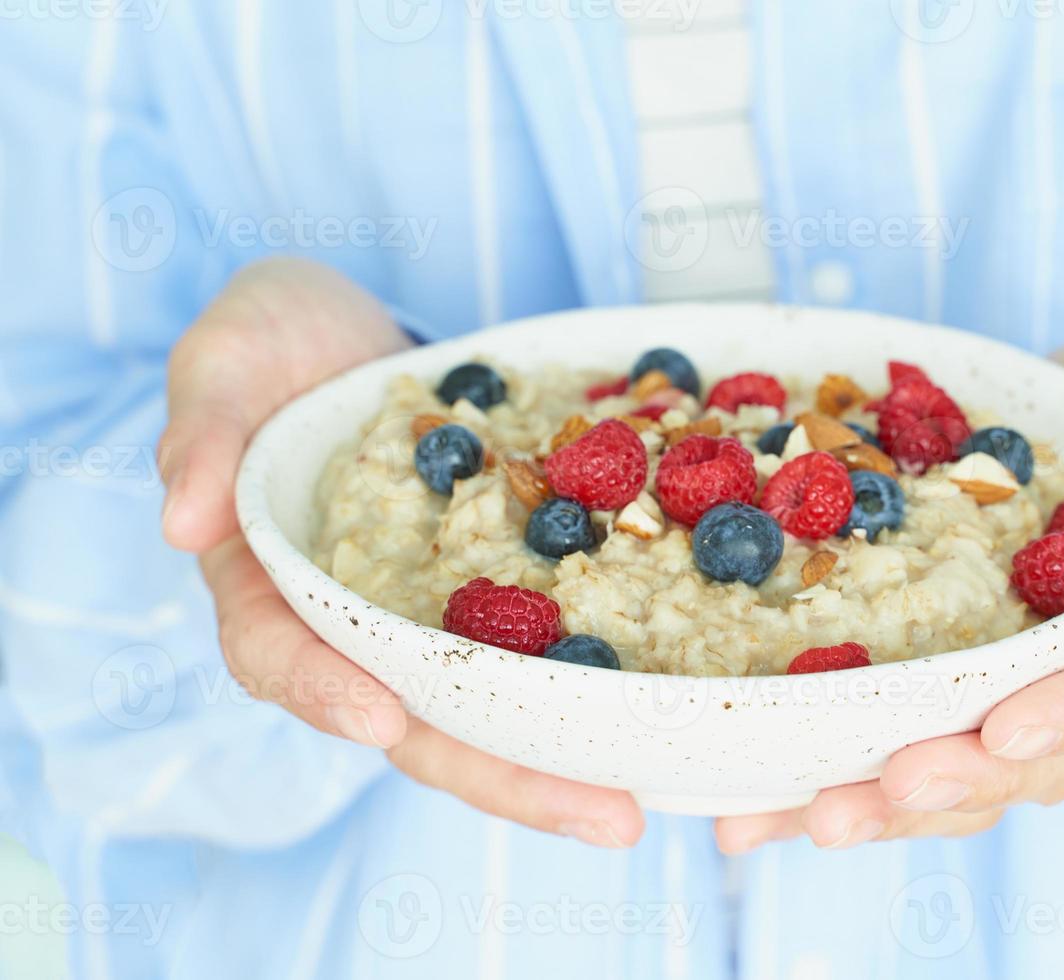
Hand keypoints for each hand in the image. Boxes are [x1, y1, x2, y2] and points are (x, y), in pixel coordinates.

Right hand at [160, 258, 643, 847]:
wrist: (361, 331)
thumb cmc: (273, 340)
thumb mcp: (224, 360)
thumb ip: (201, 432)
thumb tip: (181, 521)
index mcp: (267, 584)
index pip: (279, 655)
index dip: (322, 693)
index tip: (380, 719)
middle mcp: (352, 624)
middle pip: (414, 721)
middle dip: (499, 775)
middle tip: (602, 819)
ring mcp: (427, 616)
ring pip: (487, 708)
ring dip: (559, 762)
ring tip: (640, 804)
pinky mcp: (494, 591)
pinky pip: (540, 648)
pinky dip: (591, 684)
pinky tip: (656, 716)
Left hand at [715, 330, 1063, 852]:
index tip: (1002, 729)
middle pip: (1031, 760)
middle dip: (956, 782)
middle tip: (878, 791)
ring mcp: (1010, 690)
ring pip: (959, 774)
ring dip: (882, 807)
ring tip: (803, 818)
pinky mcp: (942, 681)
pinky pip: (891, 740)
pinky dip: (823, 778)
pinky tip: (753, 810)